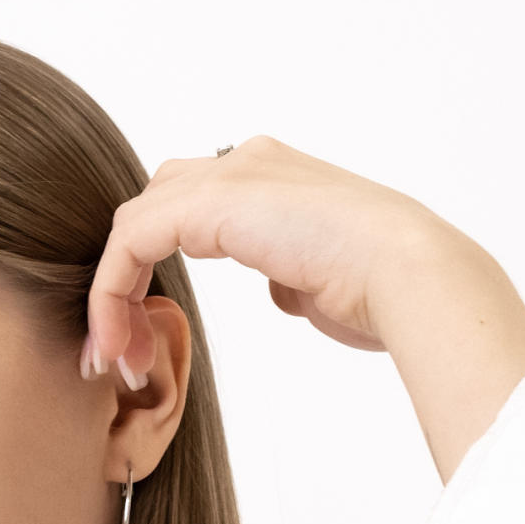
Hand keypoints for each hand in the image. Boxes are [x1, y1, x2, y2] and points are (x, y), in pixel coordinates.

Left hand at [81, 135, 452, 383]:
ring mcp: (230, 176)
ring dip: (113, 296)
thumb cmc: (385, 292)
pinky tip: (120, 345)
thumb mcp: (323, 279)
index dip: (151, 274)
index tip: (145, 344)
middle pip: (151, 209)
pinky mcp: (210, 202)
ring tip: (117, 359)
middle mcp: (248, 164)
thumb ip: (289, 272)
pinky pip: (130, 243)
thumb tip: (280, 284)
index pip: (186, 210)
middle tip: (123, 352)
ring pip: (133, 225)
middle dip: (124, 282)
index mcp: (277, 178)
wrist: (412, 278)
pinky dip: (112, 295)